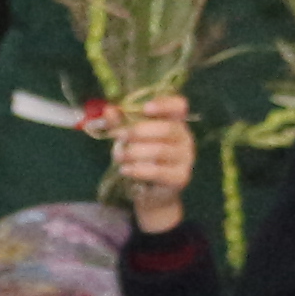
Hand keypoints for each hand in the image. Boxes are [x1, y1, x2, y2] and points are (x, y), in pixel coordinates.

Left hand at [102, 90, 193, 229]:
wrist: (150, 191)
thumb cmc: (141, 157)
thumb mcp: (128, 137)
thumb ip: (119, 122)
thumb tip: (109, 109)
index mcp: (174, 121)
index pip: (179, 106)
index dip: (164, 104)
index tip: (145, 108)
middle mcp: (185, 138)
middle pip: (168, 128)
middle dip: (139, 131)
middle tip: (119, 135)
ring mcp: (186, 158)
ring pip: (160, 150)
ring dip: (134, 152)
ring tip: (118, 157)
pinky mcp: (181, 177)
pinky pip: (159, 171)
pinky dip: (138, 170)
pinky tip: (125, 170)